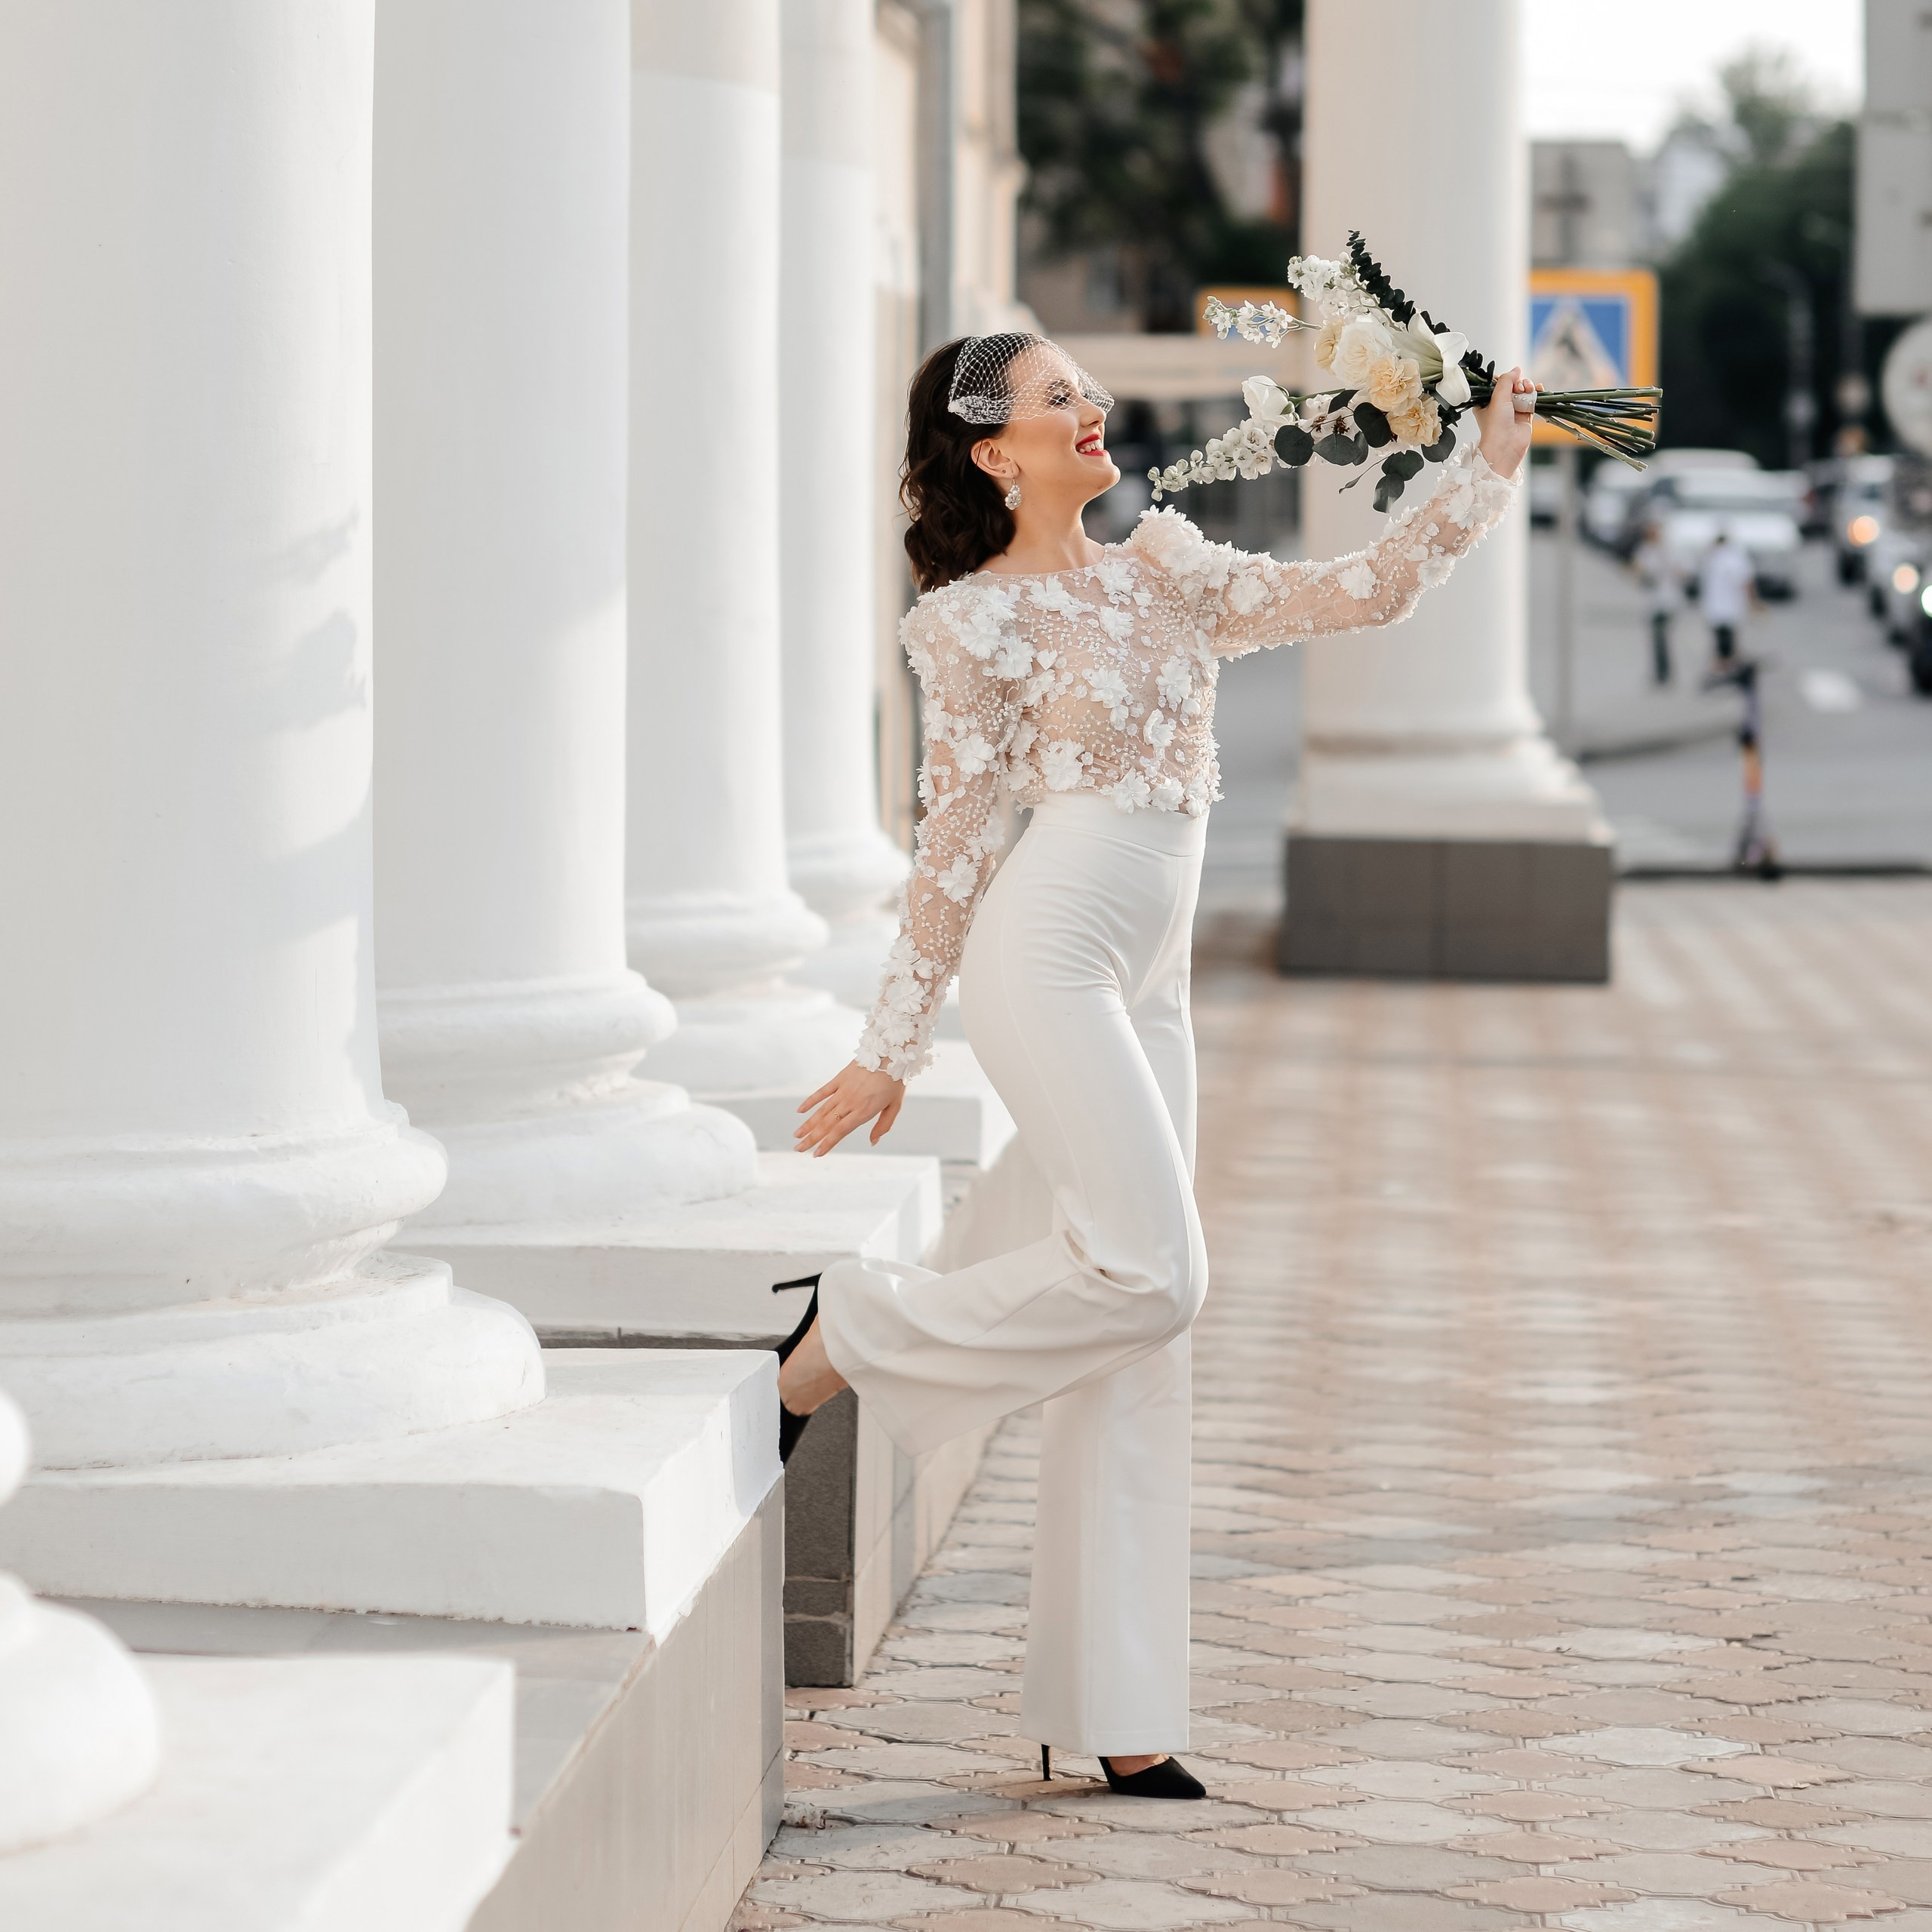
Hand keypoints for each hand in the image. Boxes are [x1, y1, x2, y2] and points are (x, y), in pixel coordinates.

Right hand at [795, 1061, 905, 1156]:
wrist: (890, 1052)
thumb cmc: (895, 1080)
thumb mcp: (895, 1106)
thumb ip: (883, 1125)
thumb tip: (873, 1142)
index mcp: (864, 1111)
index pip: (840, 1132)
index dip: (827, 1144)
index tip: (816, 1154)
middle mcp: (850, 1102)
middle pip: (826, 1124)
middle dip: (811, 1138)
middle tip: (798, 1149)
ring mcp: (843, 1090)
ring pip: (821, 1110)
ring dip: (807, 1124)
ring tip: (796, 1135)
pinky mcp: (839, 1078)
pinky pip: (822, 1092)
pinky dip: (810, 1101)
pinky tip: (799, 1111)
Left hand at [1477, 365, 1537, 479]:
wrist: (1506, 447)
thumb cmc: (1496, 426)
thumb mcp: (1497, 397)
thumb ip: (1506, 380)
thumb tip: (1516, 369)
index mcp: (1486, 403)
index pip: (1496, 384)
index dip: (1504, 379)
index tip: (1508, 379)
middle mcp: (1499, 406)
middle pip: (1512, 385)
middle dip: (1518, 382)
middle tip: (1519, 388)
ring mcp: (1513, 410)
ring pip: (1523, 391)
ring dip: (1527, 386)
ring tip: (1528, 390)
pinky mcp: (1525, 415)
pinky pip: (1532, 399)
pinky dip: (1535, 392)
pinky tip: (1537, 389)